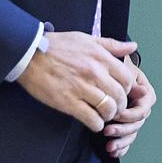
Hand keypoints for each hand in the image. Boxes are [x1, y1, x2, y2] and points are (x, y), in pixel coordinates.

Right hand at [17, 32, 136, 131]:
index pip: (127, 78)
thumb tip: (132, 46)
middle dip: (120, 105)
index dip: (127, 89)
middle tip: (114, 108)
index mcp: (100, 57)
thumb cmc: (56, 45)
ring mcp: (81, 88)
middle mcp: (94, 72)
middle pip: (120, 96)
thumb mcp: (86, 39)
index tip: (121, 93)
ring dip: (109, 115)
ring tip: (103, 115)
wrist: (28, 54)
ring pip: (109, 109)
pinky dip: (96, 124)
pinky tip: (93, 121)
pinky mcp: (68, 102)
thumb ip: (111, 44)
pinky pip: (92, 119)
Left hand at [103, 62, 155, 157]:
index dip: (129, 115)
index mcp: (146, 94)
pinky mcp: (126, 125)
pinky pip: (127, 140)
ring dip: (121, 142)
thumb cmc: (115, 67)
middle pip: (137, 124)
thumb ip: (131, 79)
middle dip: (122, 129)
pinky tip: (113, 152)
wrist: (106, 70)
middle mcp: (142, 107)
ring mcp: (134, 118)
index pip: (142, 110)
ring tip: (109, 146)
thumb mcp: (123, 69)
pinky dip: (121, 147)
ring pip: (132, 134)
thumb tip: (142, 91)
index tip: (116, 114)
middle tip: (107, 130)